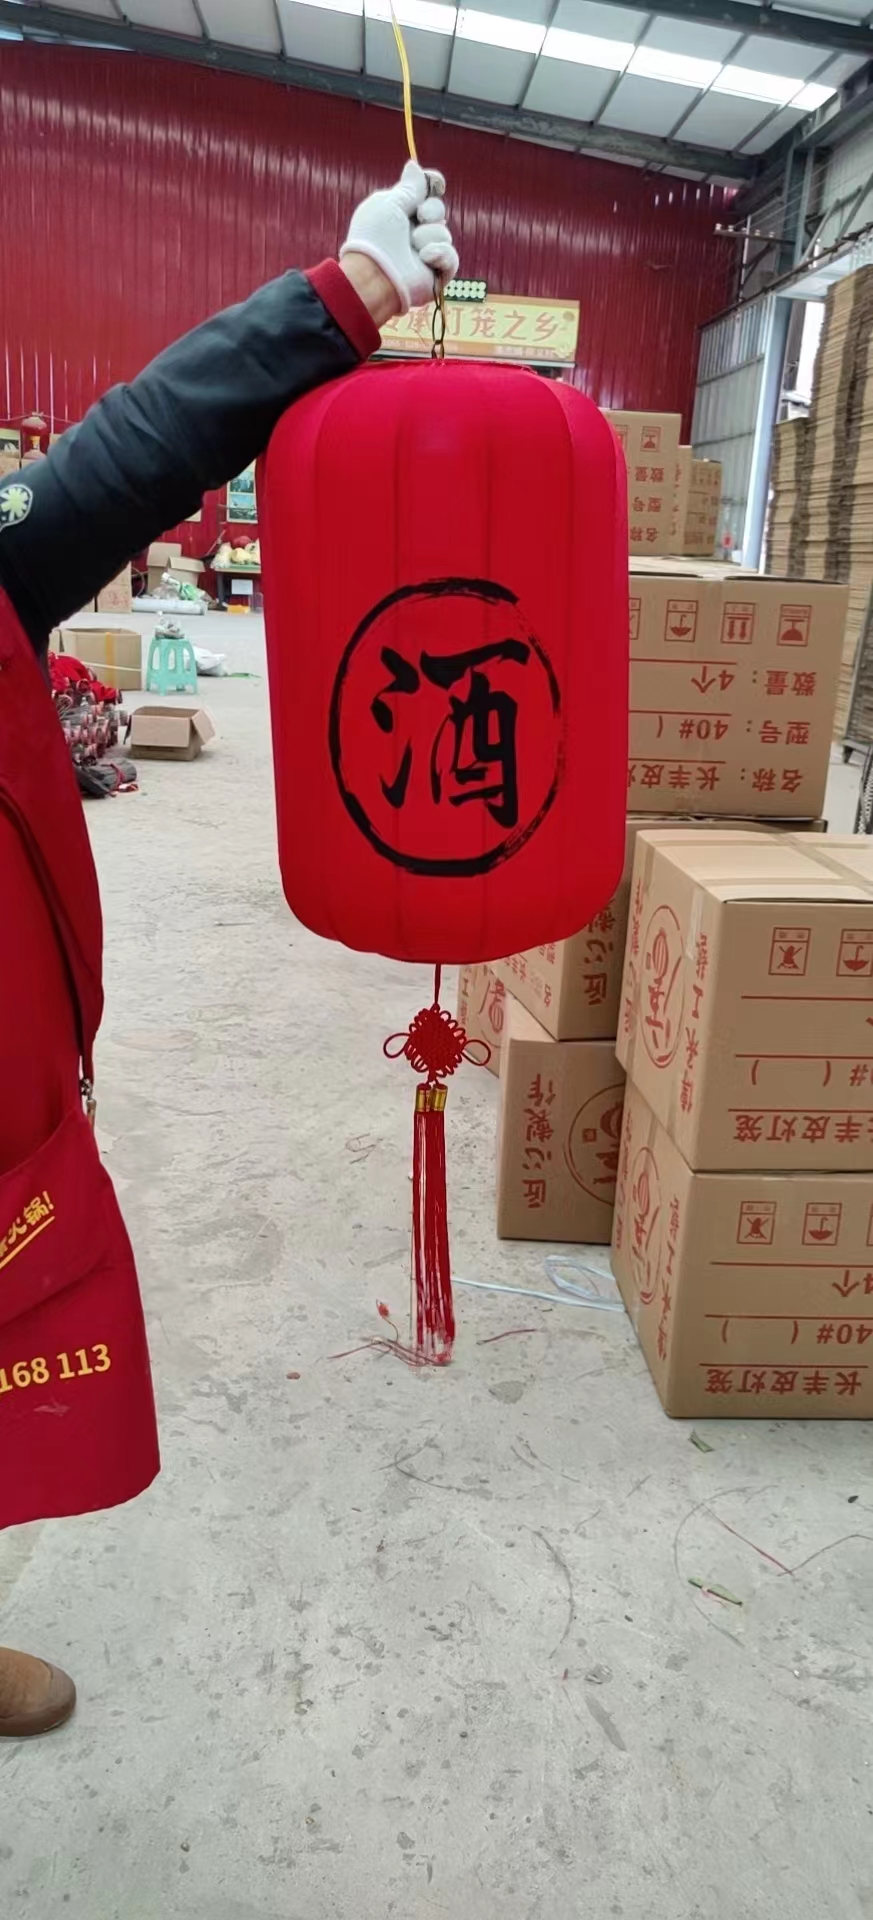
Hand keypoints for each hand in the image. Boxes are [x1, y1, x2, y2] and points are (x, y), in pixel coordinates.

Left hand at [339, 160, 458, 317]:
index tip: (435, 183)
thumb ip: (409, 187)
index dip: (432, 186)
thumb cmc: (375, 238)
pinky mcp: (436, 274)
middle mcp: (412, 233)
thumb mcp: (390, 203)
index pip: (423, 195)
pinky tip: (425, 257)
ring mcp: (424, 253)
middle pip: (438, 210)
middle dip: (432, 210)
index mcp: (399, 214)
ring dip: (429, 235)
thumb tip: (413, 164)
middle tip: (420, 217)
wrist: (376, 275)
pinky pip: (451, 256)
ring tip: (413, 246)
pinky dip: (440, 254)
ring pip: (444, 232)